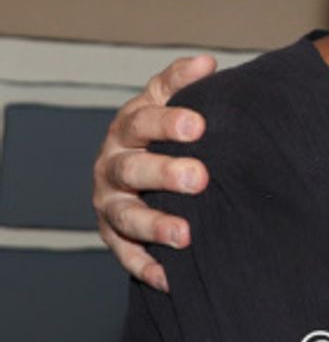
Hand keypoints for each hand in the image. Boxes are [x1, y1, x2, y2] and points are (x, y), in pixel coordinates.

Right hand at [92, 55, 215, 290]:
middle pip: (131, 168)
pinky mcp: (113, 235)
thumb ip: (182, 80)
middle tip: (200, 178)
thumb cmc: (166, 128)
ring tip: (186, 235)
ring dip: (154, 225)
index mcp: (127, 128)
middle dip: (164, 173)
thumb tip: (206, 63)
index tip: (200, 125)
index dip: (168, 122)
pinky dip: (145, 267)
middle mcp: (112, 164)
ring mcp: (110, 202)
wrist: (144, 163)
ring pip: (126, 216)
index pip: (141, 120)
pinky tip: (171, 278)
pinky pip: (125, 254)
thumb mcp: (168, 99)